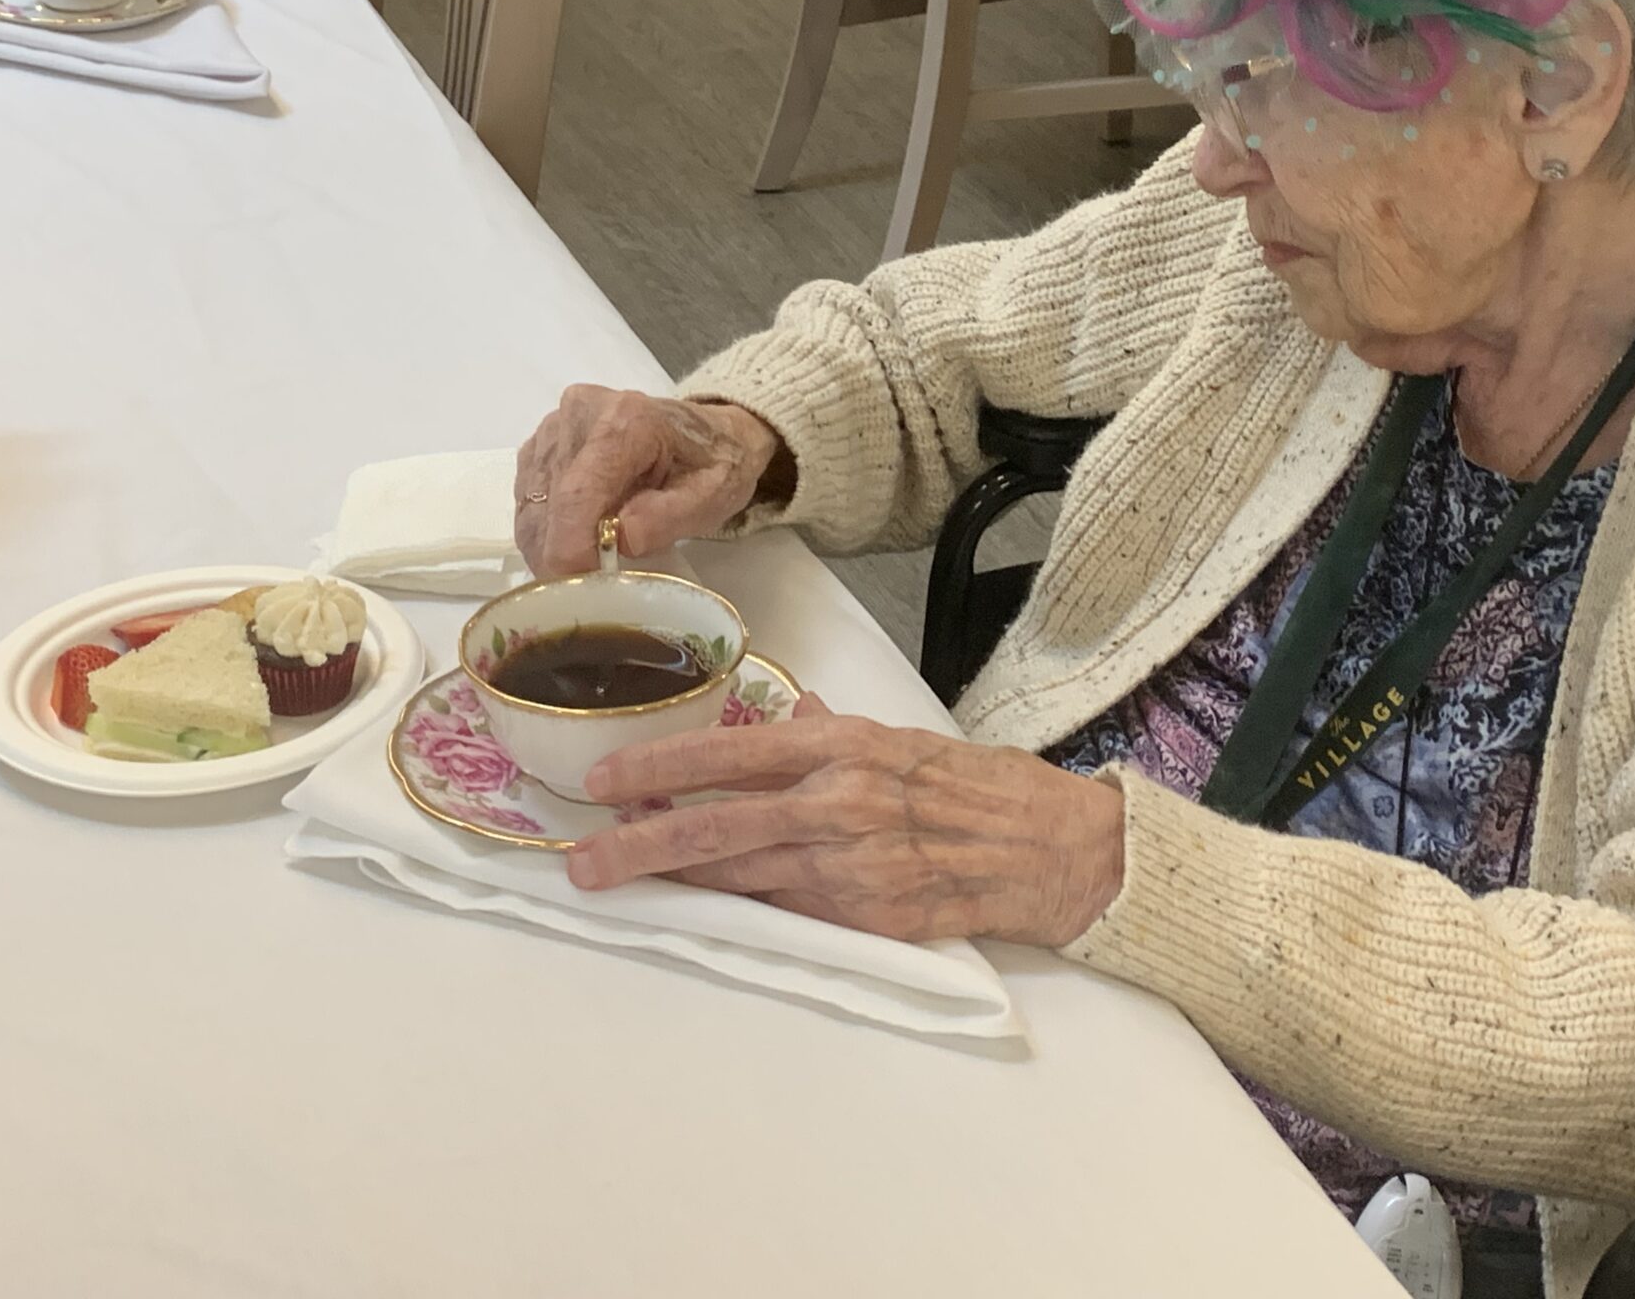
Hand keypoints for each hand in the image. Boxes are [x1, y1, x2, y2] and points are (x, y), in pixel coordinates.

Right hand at [514, 387, 787, 576]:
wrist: (708, 433)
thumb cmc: (714, 464)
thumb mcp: (712, 495)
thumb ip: (667, 517)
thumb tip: (619, 540)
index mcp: (626, 420)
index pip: (578, 491)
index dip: (569, 544)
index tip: (578, 586)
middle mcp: (578, 413)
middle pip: (549, 501)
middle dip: (561, 554)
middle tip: (589, 589)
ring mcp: (553, 426)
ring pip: (532, 504)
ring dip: (549, 546)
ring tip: (586, 566)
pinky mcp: (540, 443)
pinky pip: (528, 499)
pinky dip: (544, 531)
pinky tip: (575, 542)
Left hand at [567, 699, 1126, 946]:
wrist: (1051, 849)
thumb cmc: (980, 788)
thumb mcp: (902, 738)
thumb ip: (832, 732)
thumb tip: (783, 714)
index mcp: (846, 747)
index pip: (734, 752)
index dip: (663, 766)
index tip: (606, 779)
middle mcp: (840, 804)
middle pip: (719, 827)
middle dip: (641, 843)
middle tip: (584, 857)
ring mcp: (852, 869)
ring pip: (740, 877)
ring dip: (673, 882)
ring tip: (616, 882)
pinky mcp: (868, 920)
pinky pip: (787, 914)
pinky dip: (740, 908)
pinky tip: (699, 908)